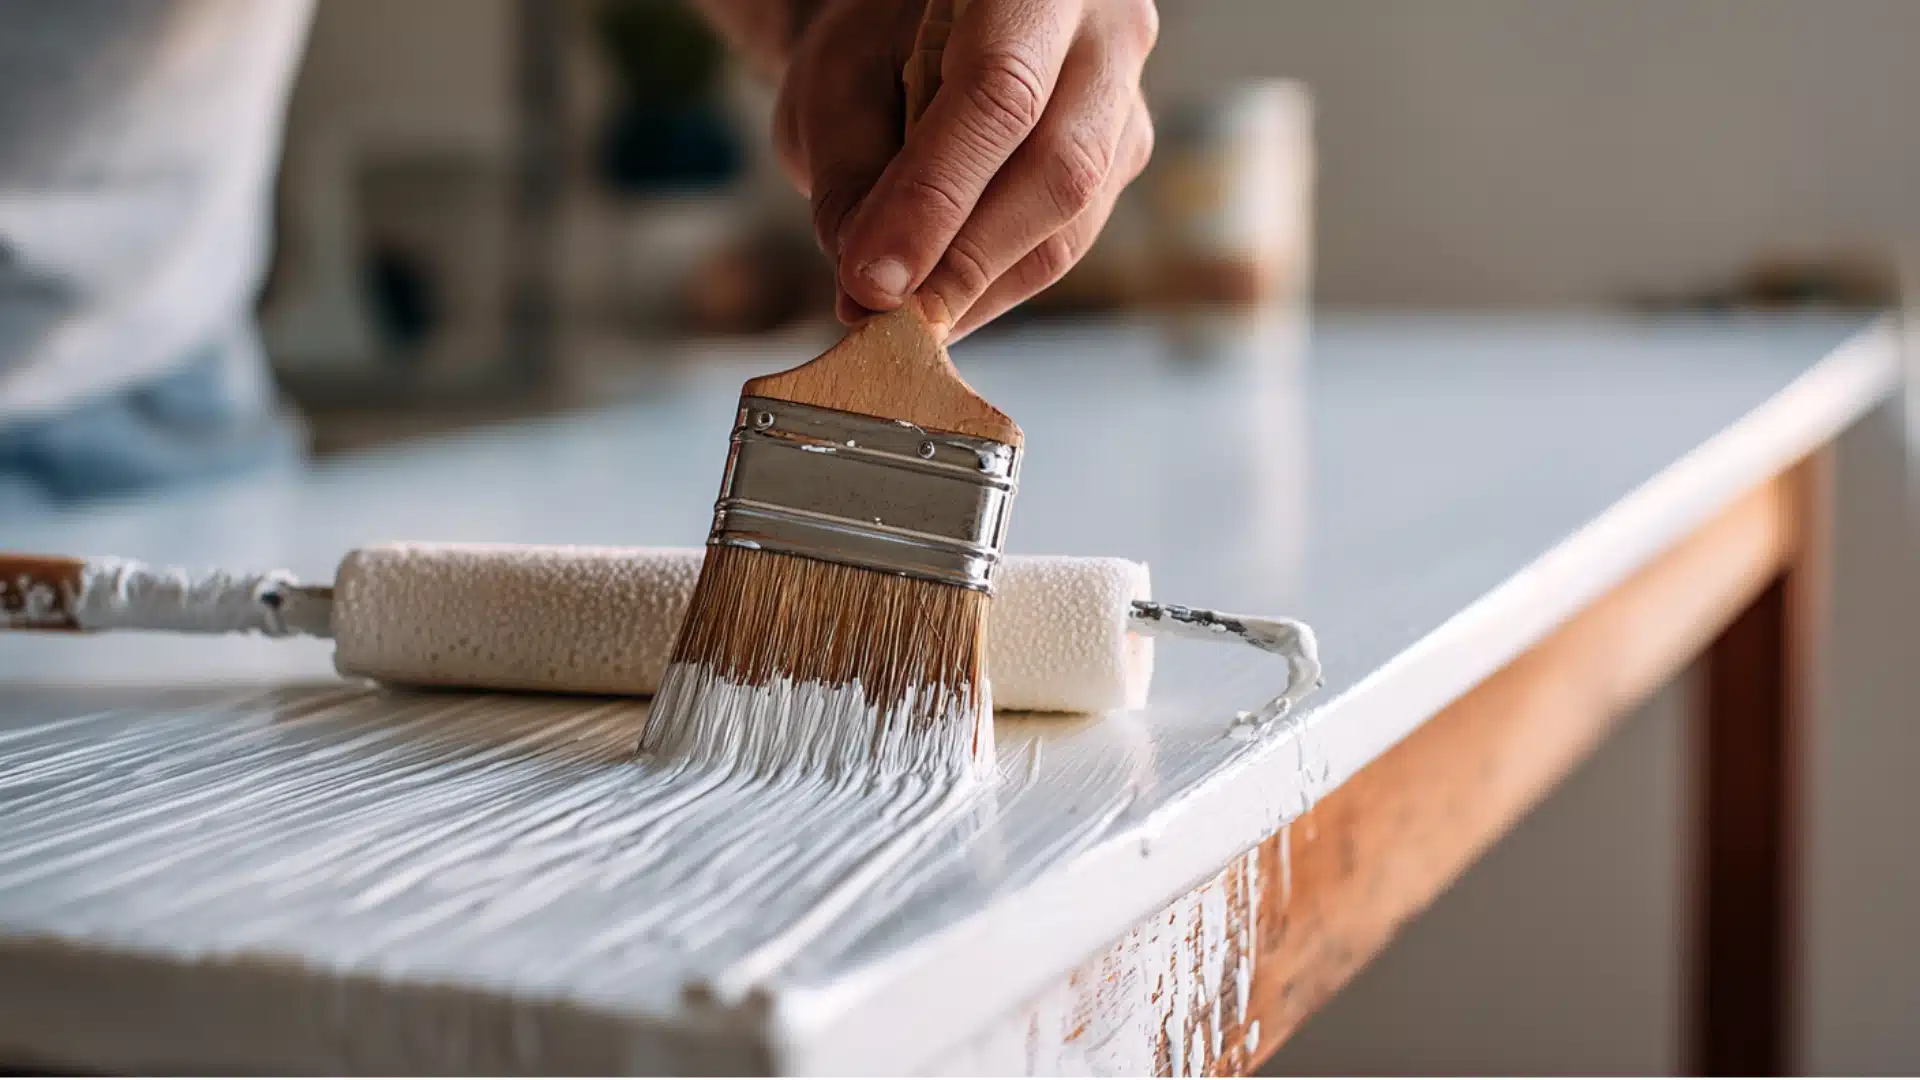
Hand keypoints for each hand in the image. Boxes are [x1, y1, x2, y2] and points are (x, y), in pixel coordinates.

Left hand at [773, 0, 1157, 338]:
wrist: (925, 29)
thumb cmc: (874, 46)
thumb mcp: (835, 87)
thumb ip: (851, 181)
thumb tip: (871, 293)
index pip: (1000, 94)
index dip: (936, 197)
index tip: (874, 279)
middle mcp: (1105, 32)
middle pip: (1061, 166)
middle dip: (968, 260)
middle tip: (891, 321)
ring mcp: (1126, 102)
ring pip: (1071, 222)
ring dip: (980, 286)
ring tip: (905, 321)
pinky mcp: (1120, 163)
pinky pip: (1065, 243)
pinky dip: (994, 285)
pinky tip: (940, 302)